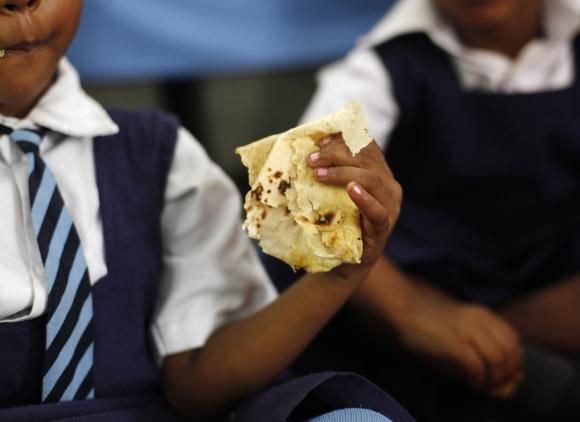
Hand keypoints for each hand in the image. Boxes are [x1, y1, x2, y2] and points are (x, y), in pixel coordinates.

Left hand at [307, 133, 401, 278]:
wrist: (346, 261)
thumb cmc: (340, 222)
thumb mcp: (336, 192)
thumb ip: (334, 172)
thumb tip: (312, 150)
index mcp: (381, 173)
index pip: (367, 146)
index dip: (344, 139)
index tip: (320, 141)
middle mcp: (390, 186)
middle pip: (366, 159)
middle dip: (337, 154)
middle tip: (311, 160)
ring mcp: (390, 207)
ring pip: (372, 179)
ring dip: (343, 172)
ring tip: (319, 174)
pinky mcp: (384, 227)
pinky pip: (378, 211)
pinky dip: (364, 198)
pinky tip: (351, 190)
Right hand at [397, 294, 523, 395]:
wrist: (403, 310)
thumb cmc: (430, 322)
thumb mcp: (462, 325)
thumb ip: (484, 340)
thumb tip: (508, 369)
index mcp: (483, 315)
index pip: (514, 340)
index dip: (515, 361)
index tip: (506, 374)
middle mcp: (479, 321)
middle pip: (510, 352)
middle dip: (507, 374)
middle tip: (495, 384)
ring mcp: (466, 331)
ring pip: (497, 360)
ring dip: (494, 378)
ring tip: (483, 384)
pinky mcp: (453, 344)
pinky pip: (476, 367)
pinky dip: (478, 380)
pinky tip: (471, 384)